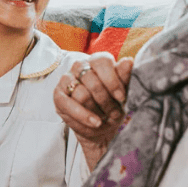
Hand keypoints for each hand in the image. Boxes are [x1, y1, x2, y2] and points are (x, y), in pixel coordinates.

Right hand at [54, 53, 133, 168]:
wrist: (102, 125)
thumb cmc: (114, 104)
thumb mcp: (123, 93)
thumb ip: (125, 77)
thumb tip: (129, 61)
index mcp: (97, 61)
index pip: (101, 61)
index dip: (112, 80)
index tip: (121, 97)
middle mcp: (79, 66)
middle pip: (91, 79)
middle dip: (106, 100)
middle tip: (115, 113)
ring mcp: (66, 80)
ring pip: (81, 94)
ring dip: (96, 110)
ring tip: (105, 118)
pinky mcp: (58, 96)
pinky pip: (68, 104)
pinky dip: (83, 116)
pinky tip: (95, 123)